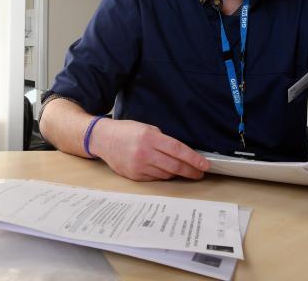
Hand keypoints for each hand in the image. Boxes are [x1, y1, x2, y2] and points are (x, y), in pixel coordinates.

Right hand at [90, 118, 209, 180]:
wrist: (103, 139)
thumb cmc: (127, 131)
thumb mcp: (147, 128)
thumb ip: (163, 140)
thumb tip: (182, 153)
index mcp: (150, 138)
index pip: (178, 150)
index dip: (193, 159)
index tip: (204, 165)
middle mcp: (144, 153)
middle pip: (175, 166)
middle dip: (191, 171)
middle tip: (200, 173)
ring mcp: (139, 166)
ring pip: (166, 174)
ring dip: (177, 173)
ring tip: (184, 170)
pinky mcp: (135, 176)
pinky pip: (155, 178)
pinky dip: (163, 175)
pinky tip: (166, 171)